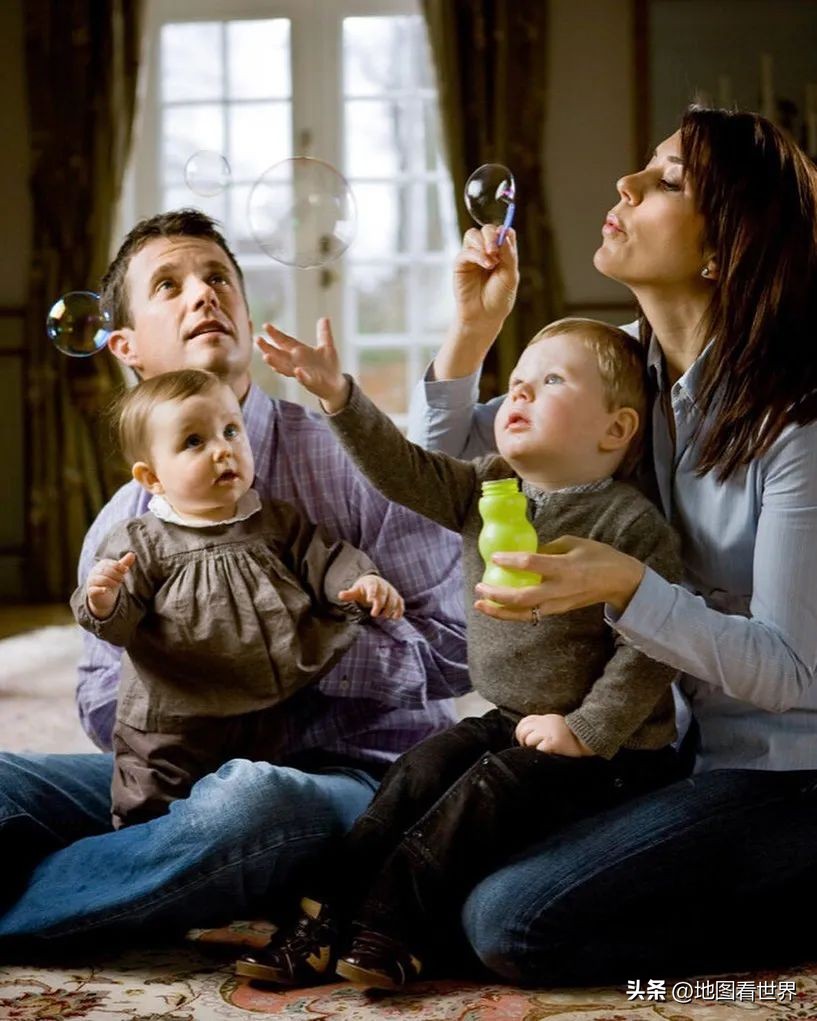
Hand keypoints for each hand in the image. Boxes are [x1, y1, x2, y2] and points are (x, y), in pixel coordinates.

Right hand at [86, 552, 134, 618]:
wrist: (104, 598)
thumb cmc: (111, 582)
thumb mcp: (118, 572)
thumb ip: (124, 563)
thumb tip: (132, 554)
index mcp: (101, 565)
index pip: (108, 563)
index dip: (118, 566)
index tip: (126, 569)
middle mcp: (94, 572)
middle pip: (104, 570)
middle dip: (115, 574)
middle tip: (122, 579)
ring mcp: (91, 582)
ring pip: (99, 579)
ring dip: (111, 581)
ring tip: (117, 584)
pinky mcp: (91, 592)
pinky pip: (93, 590)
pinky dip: (100, 589)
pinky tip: (106, 590)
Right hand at [256, 317, 349, 412]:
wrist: (336, 386)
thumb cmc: (329, 367)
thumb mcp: (327, 347)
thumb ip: (324, 333)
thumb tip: (324, 318)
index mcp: (300, 352)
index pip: (285, 342)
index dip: (276, 334)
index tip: (265, 325)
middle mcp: (297, 363)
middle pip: (280, 355)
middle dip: (268, 348)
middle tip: (257, 339)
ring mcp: (302, 373)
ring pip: (285, 368)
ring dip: (276, 363)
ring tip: (266, 356)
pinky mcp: (311, 382)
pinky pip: (304, 379)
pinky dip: (300, 375)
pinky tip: (297, 371)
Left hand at [338, 574, 404, 618]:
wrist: (374, 583)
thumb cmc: (363, 589)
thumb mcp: (356, 591)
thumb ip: (349, 594)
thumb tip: (340, 595)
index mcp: (372, 583)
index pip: (372, 587)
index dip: (372, 593)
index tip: (370, 600)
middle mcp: (383, 586)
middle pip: (384, 595)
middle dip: (380, 605)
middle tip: (374, 614)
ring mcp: (391, 591)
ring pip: (393, 599)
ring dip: (389, 609)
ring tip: (383, 616)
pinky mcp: (397, 597)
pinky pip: (400, 602)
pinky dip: (399, 610)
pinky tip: (395, 618)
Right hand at [433, 226, 519, 381]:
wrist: (484, 316)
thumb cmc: (499, 298)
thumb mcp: (510, 276)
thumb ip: (509, 254)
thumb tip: (505, 232)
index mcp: (502, 253)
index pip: (504, 232)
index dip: (505, 232)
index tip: (507, 242)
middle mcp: (487, 252)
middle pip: (488, 229)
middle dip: (492, 236)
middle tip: (496, 251)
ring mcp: (473, 256)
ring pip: (474, 234)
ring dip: (484, 243)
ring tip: (492, 260)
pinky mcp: (460, 264)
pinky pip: (466, 251)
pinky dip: (477, 254)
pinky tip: (486, 265)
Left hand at [474, 535, 645, 618]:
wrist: (619, 581)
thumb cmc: (598, 556)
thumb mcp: (573, 543)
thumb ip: (547, 549)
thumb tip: (523, 553)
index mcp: (565, 567)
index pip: (532, 564)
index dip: (510, 560)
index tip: (494, 556)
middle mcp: (560, 589)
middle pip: (523, 597)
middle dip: (497, 594)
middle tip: (479, 586)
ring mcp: (559, 604)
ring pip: (524, 613)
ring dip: (500, 611)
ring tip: (480, 604)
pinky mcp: (558, 611)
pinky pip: (532, 615)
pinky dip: (512, 614)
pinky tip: (497, 608)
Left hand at [515, 713, 593, 756]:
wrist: (588, 739)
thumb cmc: (570, 736)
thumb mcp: (555, 725)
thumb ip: (542, 726)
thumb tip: (526, 735)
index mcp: (546, 718)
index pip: (524, 722)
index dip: (521, 733)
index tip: (526, 741)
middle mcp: (546, 723)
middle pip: (523, 731)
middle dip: (524, 741)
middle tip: (531, 748)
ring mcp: (550, 732)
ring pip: (529, 740)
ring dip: (533, 747)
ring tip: (542, 750)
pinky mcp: (554, 742)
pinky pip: (539, 748)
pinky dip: (541, 752)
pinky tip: (549, 753)